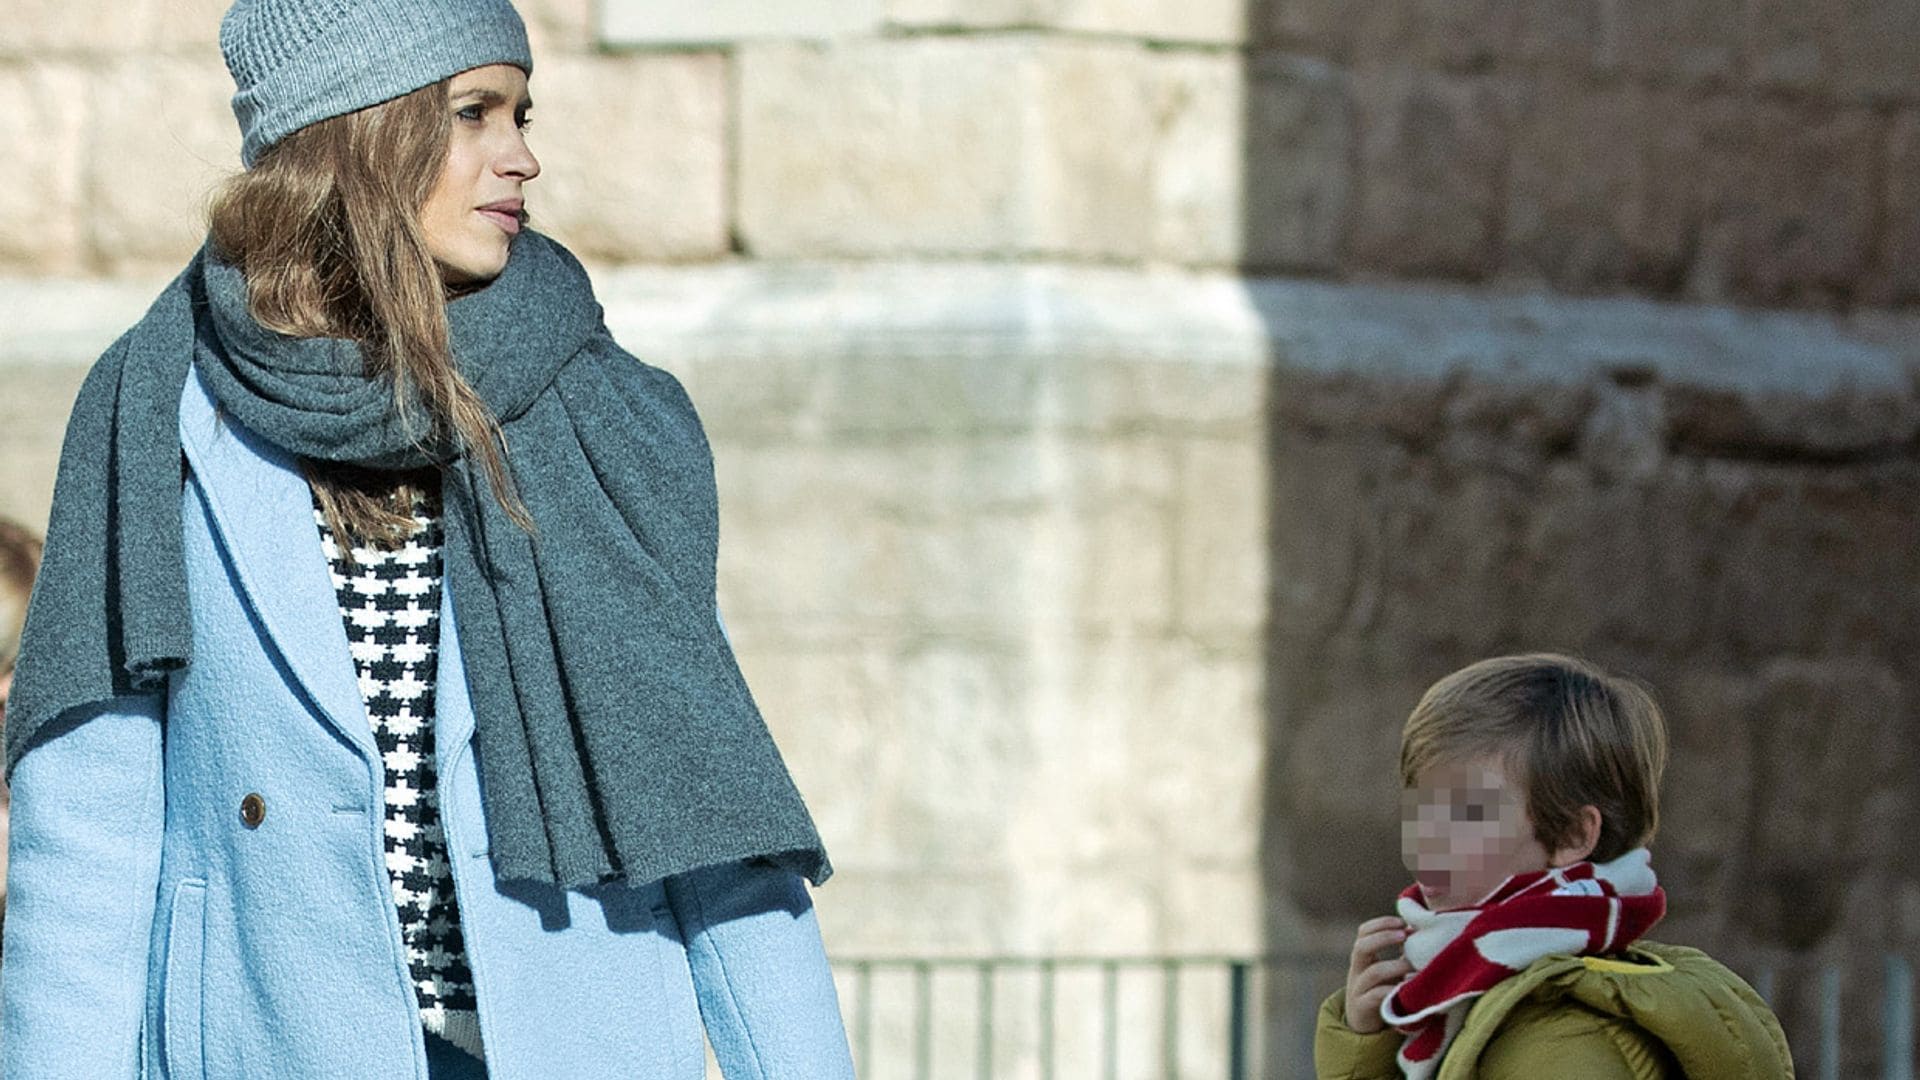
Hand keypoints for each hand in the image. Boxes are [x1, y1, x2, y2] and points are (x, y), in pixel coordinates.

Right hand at [1343, 915, 1412, 1033]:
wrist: (1363, 1026)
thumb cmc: (1381, 993)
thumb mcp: (1387, 972)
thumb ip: (1401, 954)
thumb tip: (1424, 933)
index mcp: (1363, 959)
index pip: (1363, 933)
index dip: (1381, 924)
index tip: (1402, 922)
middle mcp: (1357, 971)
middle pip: (1362, 947)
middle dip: (1383, 938)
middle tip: (1404, 935)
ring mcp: (1358, 990)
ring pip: (1373, 972)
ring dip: (1396, 966)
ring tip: (1414, 966)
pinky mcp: (1363, 1008)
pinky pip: (1376, 996)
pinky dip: (1394, 990)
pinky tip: (1408, 989)